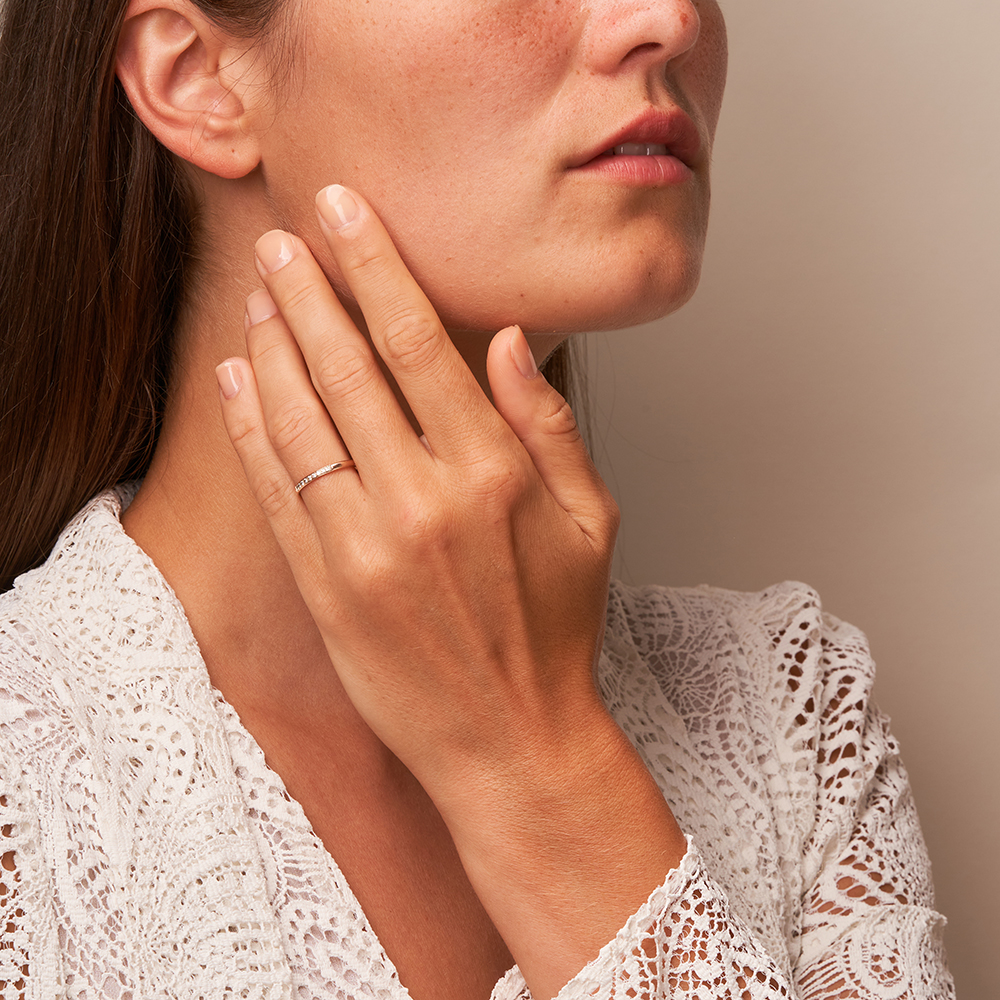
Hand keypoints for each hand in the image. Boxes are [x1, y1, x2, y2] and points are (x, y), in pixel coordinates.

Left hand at [218, 184, 617, 791]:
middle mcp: (424, 497)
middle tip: (282, 243)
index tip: (346, 213)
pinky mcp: (327, 585)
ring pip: (303, 419)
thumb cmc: (557, 629)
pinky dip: (252, 429)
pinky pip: (278, 489)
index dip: (376, 268)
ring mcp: (366, 543)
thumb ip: (549, 421)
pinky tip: (239, 382)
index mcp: (494, 470)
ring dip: (274, 348)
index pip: (419, 341)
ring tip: (259, 300)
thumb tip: (508, 340)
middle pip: (348, 366)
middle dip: (309, 291)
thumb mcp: (591, 518)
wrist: (512, 739)